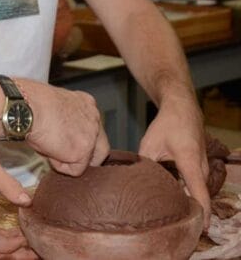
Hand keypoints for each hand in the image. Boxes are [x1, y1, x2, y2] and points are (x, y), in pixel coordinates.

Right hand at [18, 79, 109, 175]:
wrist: (24, 107)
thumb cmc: (29, 103)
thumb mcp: (53, 105)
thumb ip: (65, 119)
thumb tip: (59, 134)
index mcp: (86, 103)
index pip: (92, 129)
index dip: (79, 139)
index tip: (65, 141)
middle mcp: (94, 117)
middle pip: (100, 148)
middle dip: (85, 157)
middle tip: (65, 157)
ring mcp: (91, 135)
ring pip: (87, 160)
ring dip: (68, 159)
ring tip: (48, 147)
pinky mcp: (83, 151)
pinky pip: (74, 169)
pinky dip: (58, 164)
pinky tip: (47, 149)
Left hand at [138, 93, 210, 227]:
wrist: (182, 108)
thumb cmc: (166, 124)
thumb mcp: (149, 143)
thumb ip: (144, 164)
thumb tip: (132, 181)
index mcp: (190, 162)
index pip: (199, 194)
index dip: (200, 213)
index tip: (197, 228)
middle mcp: (202, 167)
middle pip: (199, 196)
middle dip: (190, 212)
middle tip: (176, 226)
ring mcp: (204, 167)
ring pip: (197, 190)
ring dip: (189, 202)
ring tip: (175, 216)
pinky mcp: (202, 166)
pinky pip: (196, 184)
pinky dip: (188, 192)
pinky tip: (175, 199)